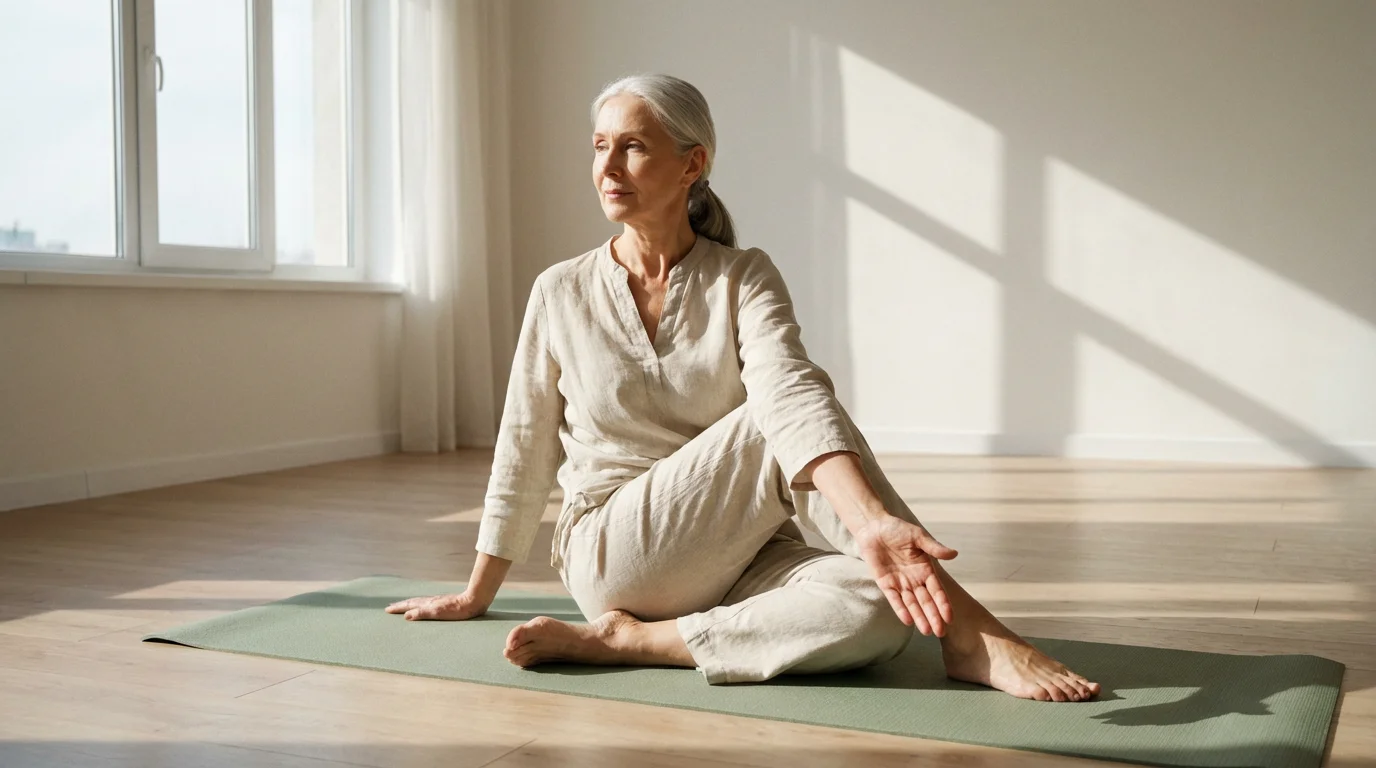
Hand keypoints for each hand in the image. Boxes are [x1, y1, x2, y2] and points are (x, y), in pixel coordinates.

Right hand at [385, 591, 487, 620]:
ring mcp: (437, 601)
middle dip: (401, 605)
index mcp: (427, 604)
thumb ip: (422, 613)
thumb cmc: (456, 610)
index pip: (409, 605)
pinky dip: (419, 605)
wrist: (473, 602)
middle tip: (390, 607)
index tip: (387, 609)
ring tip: (404, 605)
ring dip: (409, 604)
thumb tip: (406, 616)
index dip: (398, 608)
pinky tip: (424, 607)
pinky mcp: (444, 603)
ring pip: (419, 602)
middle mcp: (430, 601)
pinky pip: (426, 604)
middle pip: (412, 602)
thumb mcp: (438, 613)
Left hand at [854, 516, 957, 635]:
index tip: (950, 617)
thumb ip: (934, 547)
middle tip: (940, 632)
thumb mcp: (917, 536)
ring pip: (912, 604)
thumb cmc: (898, 530)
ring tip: (927, 631)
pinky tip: (908, 621)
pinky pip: (894, 599)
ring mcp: (900, 583)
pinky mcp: (885, 584)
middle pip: (926, 601)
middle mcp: (915, 579)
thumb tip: (954, 554)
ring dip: (919, 617)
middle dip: (933, 616)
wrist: (873, 527)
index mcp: (926, 569)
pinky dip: (900, 610)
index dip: (943, 603)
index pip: (937, 590)